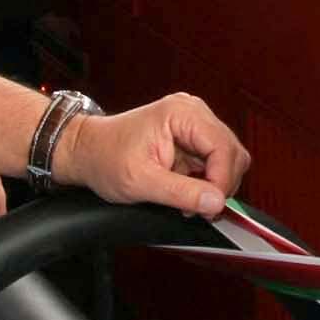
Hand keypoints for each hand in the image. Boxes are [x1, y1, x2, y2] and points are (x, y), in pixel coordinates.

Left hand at [59, 95, 249, 217]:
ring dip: (213, 183)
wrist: (87, 151)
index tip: (211, 206)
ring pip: (227, 157)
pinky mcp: (192, 135)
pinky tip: (186, 188)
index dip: (222, 180)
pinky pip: (214, 160)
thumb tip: (216, 203)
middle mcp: (192, 111)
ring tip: (188, 199)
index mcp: (181, 114)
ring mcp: (193, 122)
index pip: (223, 147)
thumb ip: (182, 193)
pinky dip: (205, 179)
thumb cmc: (105, 158)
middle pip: (231, 151)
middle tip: (199, 207)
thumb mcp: (141, 182)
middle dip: (220, 183)